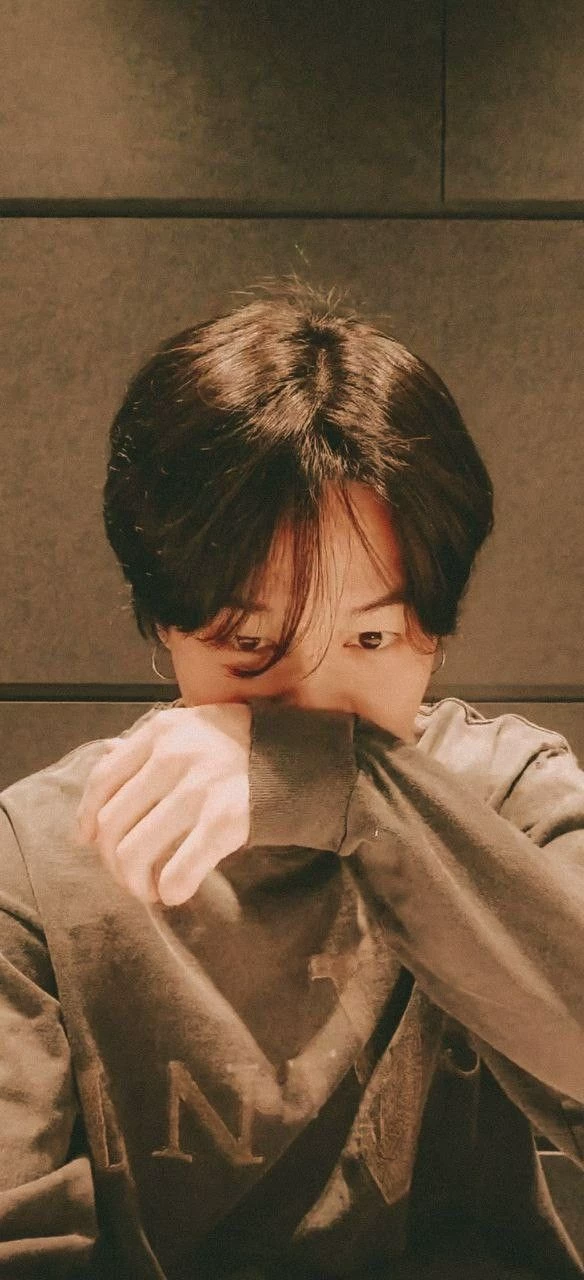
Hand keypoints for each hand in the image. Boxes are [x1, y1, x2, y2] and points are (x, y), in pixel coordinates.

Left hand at [75, 704, 251, 906]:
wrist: (301, 756)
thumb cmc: (239, 747)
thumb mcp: (191, 730)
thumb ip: (149, 745)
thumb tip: (106, 757)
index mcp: (161, 732)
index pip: (102, 779)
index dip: (87, 817)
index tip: (89, 841)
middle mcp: (173, 757)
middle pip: (111, 823)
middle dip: (113, 860)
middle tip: (131, 874)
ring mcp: (198, 790)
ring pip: (133, 852)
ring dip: (135, 882)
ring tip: (150, 889)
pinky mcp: (225, 822)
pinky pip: (176, 872)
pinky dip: (169, 890)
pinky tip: (175, 893)